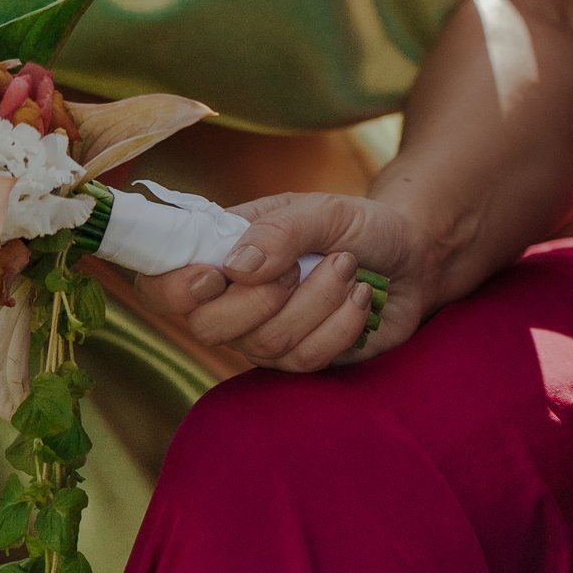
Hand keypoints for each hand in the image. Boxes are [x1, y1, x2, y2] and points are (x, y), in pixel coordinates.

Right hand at [135, 190, 434, 376]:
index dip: (172, 289)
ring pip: (266, 344)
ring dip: (317, 300)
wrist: (412, 256)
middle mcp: (231, 301)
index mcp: (220, 253)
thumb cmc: (358, 225)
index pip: (159, 283)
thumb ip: (281, 231)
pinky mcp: (301, 362)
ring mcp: (264, 336)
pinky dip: (341, 324)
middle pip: (207, 327)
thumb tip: (237, 267)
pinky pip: (307, 360)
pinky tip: (358, 298)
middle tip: (304, 263)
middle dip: (263, 297)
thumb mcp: (324, 210)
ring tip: (346, 266)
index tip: (214, 275)